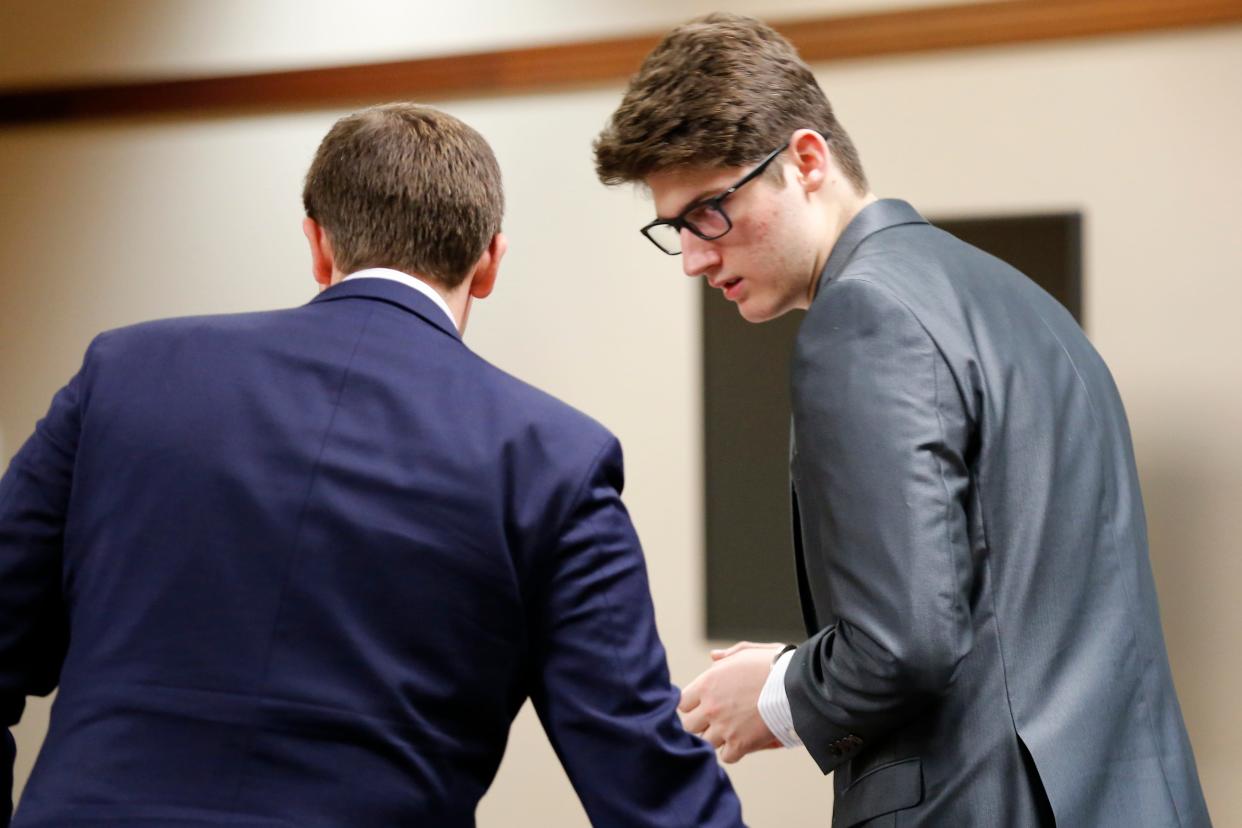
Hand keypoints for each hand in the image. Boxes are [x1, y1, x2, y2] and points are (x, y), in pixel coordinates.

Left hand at [679, 643, 783, 762]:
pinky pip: (726, 756)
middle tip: (714, 721)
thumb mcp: (747, 652)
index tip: (703, 705)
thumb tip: (713, 657)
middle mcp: (711, 707)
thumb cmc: (773, 665)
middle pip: (689, 726)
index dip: (693, 705)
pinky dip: (733, 752)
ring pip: (705, 743)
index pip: (682, 703)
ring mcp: (724, 728)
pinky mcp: (740, 744)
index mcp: (707, 684)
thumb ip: (726, 656)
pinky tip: (741, 742)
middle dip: (700, 724)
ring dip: (716, 739)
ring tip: (730, 732)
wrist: (796, 685)